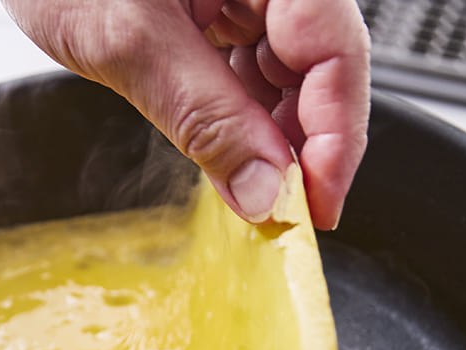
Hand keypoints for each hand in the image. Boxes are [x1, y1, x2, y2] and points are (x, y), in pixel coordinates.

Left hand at [2, 0, 370, 228]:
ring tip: (250, 191)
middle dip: (303, 146)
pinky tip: (227, 157)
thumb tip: (263, 189)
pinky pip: (246, 69)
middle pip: (319, 67)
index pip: (336, 49)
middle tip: (282, 213)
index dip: (338, 137)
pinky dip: (239, 119)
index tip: (318, 206)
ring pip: (286, 75)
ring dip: (271, 139)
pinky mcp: (214, 8)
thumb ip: (201, 114)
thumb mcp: (128, 37)